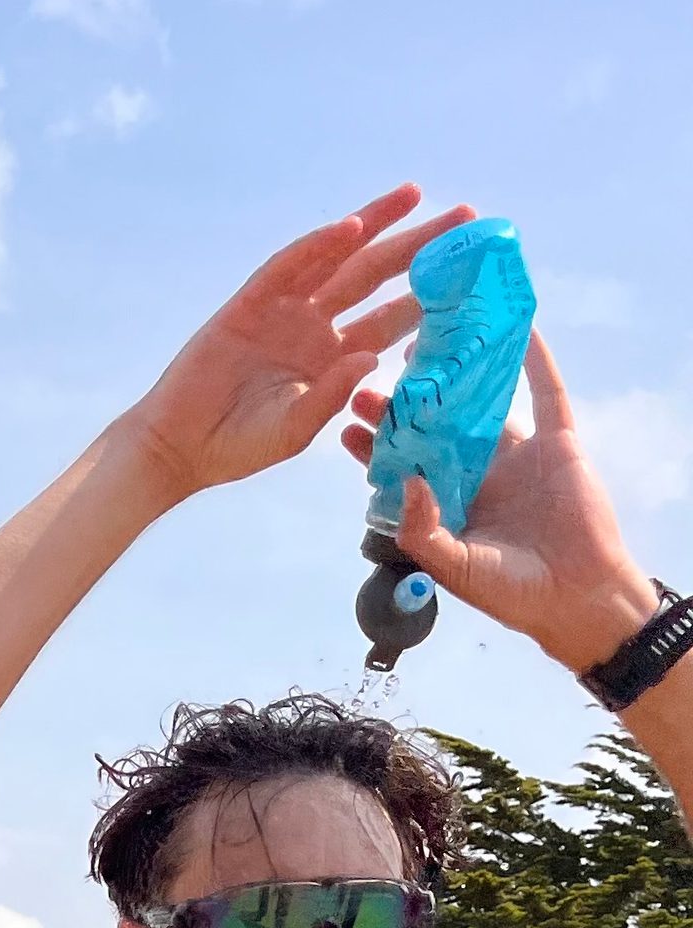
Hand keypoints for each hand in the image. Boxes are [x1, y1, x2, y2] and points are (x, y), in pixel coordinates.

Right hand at [131, 183, 473, 497]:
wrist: (178, 447)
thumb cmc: (238, 448)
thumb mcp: (293, 432)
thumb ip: (331, 396)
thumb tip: (372, 359)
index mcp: (334, 360)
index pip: (393, 321)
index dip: (431, 297)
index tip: (474, 278)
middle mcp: (314, 328)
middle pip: (376, 276)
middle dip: (418, 247)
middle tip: (465, 217)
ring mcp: (282, 312)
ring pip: (338, 259)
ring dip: (375, 225)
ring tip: (415, 195)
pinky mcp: (247, 304)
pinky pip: (288, 269)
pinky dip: (316, 246)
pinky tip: (350, 227)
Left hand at [340, 330, 659, 671]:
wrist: (579, 597)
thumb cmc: (512, 593)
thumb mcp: (455, 568)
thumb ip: (422, 530)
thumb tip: (405, 481)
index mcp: (448, 503)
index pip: (403, 467)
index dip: (375, 447)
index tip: (347, 426)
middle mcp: (477, 473)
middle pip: (434, 429)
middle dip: (402, 408)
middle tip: (370, 384)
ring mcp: (516, 455)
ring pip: (483, 404)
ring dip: (458, 375)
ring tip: (423, 345)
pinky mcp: (557, 443)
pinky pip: (546, 393)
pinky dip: (535, 361)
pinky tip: (518, 330)